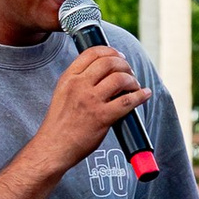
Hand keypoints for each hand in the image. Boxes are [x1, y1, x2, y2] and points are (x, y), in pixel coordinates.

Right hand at [38, 45, 148, 177]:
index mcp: (69, 78)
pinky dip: (140, 96)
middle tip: (130, 73)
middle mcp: (79, 85)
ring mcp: (90, 101)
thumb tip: (104, 74)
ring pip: (120, 79)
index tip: (119, 56)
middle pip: (109, 62)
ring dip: (133, 80)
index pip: (92, 52)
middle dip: (125, 65)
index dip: (110, 51)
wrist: (53, 147)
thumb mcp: (63, 94)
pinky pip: (127, 101)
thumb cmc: (60, 124)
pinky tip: (144, 95)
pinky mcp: (102, 117)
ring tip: (135, 87)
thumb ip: (80, 81)